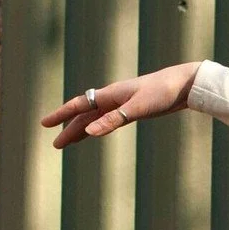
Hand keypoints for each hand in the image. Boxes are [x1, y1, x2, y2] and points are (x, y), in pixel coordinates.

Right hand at [40, 60, 202, 147]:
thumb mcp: (137, 109)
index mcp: (110, 95)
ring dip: (82, 128)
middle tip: (56, 144)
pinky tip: (95, 131)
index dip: (61, 115)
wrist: (183, 84)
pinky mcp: (133, 109)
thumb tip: (90, 132)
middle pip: (85, 115)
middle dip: (69, 128)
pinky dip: (98, 126)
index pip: (79, 106)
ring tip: (70, 141)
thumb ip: (113, 120)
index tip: (45, 124)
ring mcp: (122, 104)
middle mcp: (113, 98)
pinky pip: (108, 119)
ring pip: (96, 117)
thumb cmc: (162, 93)